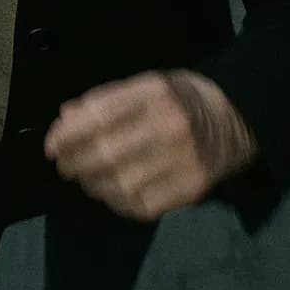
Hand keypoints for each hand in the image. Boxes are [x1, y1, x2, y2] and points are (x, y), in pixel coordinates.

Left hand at [43, 70, 257, 221]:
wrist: (238, 117)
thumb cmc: (182, 97)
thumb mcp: (146, 84)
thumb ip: (105, 100)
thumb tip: (65, 120)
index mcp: (156, 93)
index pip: (100, 118)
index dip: (68, 136)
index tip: (51, 146)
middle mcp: (170, 127)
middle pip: (107, 154)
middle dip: (75, 163)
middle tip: (63, 166)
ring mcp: (183, 162)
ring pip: (120, 184)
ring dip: (93, 184)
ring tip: (86, 178)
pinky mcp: (192, 189)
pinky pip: (141, 205)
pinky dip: (117, 202)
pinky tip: (112, 192)